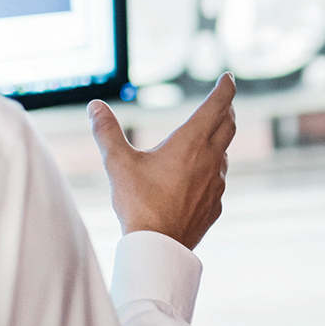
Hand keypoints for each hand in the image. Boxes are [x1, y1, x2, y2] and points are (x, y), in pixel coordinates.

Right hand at [88, 72, 235, 248]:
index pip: (217, 106)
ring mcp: (216, 184)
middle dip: (227, 108)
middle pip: (228, 126)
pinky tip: (202, 176)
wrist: (159, 248)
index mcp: (191, 143)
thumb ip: (107, 132)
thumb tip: (95, 106)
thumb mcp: (118, 164)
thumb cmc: (139, 204)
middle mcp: (210, 160)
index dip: (225, 88)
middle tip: (225, 100)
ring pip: (224, 153)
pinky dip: (213, 169)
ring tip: (210, 136)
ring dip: (220, 140)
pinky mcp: (214, 205)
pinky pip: (218, 180)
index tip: (228, 77)